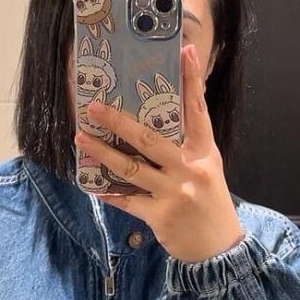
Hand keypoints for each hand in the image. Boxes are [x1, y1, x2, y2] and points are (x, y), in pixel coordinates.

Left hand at [73, 42, 245, 263]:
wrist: (219, 248)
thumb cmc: (209, 201)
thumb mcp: (207, 166)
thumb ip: (189, 141)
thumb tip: (169, 110)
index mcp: (204, 151)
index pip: (198, 109)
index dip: (192, 80)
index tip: (186, 51)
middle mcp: (189, 168)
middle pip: (149, 138)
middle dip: (118, 121)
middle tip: (94, 106)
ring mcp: (174, 193)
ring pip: (131, 169)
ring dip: (102, 152)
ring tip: (80, 137)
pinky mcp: (159, 217)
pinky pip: (127, 200)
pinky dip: (108, 192)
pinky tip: (91, 183)